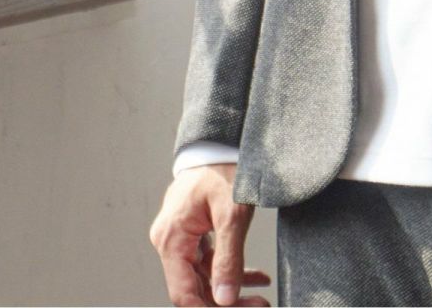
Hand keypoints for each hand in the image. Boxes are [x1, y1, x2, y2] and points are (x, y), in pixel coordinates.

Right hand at [149, 163, 271, 306]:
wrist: (222, 140)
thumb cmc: (224, 169)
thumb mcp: (232, 213)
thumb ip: (228, 258)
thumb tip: (225, 298)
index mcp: (171, 239)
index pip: (183, 294)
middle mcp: (169, 240)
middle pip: (194, 288)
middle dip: (226, 302)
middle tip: (260, 305)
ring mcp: (180, 236)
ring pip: (203, 277)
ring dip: (231, 288)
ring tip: (262, 297)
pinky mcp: (192, 231)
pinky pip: (208, 260)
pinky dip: (229, 269)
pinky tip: (256, 278)